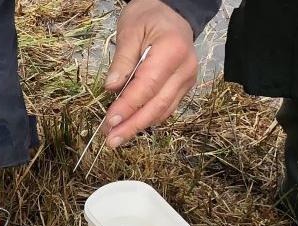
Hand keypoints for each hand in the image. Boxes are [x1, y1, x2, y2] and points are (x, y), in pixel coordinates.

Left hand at [104, 0, 197, 147]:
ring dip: (138, 126)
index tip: (110, 121)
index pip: (147, 86)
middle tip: (111, 140)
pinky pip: (166, 108)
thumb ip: (121, 61)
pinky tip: (130, 126)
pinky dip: (148, 119)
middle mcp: (185, 69)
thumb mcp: (130, 31)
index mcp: (172, 51)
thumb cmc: (149, 18)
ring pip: (163, 111)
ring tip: (116, 138)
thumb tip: (112, 88)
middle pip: (157, 105)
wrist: (172, 13)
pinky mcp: (183, 87)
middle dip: (132, 125)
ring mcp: (187, 80)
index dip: (128, 107)